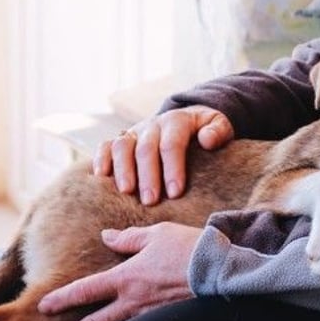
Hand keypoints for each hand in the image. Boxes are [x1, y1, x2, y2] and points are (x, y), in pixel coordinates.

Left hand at [37, 223, 201, 320]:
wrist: (222, 271)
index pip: (86, 290)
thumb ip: (128, 238)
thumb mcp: (157, 234)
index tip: (44, 306)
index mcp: (127, 277)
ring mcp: (150, 318)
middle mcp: (134, 302)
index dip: (63, 298)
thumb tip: (106, 237)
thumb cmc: (190, 248)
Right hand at [93, 105, 233, 204]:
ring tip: (126, 192)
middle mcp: (152, 125)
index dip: (172, 167)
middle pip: (145, 148)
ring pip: (122, 145)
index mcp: (176, 121)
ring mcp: (134, 131)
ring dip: (123, 169)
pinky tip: (102, 177)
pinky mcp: (122, 139)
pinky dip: (100, 159)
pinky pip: (106, 145)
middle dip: (148, 175)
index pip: (172, 143)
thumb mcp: (219, 125)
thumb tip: (207, 140)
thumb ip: (218, 131)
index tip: (175, 192)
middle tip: (151, 200)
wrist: (187, 120)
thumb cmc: (205, 131)